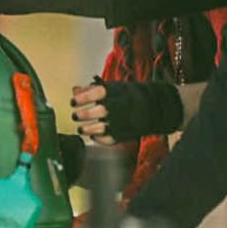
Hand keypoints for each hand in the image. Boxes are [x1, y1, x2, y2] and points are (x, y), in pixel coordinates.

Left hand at [70, 80, 184, 144]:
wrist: (153, 108)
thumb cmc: (127, 96)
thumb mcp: (112, 87)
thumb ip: (92, 89)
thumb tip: (74, 91)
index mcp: (117, 91)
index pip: (97, 93)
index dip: (82, 98)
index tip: (73, 102)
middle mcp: (121, 106)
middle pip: (101, 111)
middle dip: (84, 114)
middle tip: (75, 115)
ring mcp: (124, 121)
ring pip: (103, 128)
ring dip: (87, 129)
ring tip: (81, 128)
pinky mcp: (125, 135)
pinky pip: (108, 140)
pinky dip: (98, 139)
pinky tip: (93, 135)